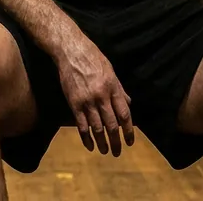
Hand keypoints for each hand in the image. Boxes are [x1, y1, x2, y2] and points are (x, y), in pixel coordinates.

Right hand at [55, 32, 134, 156]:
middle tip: (118, 152)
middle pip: (111, 124)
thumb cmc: (92, 58)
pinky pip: (81, 125)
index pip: (124, 114)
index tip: (130, 141)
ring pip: (97, 127)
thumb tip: (128, 103)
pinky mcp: (74, 103)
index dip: (128, 130)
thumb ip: (119, 89)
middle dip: (116, 140)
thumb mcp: (111, 71)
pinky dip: (86, 137)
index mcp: (113, 88)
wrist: (71, 51)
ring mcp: (87, 100)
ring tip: (106, 151)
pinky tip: (90, 145)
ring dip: (102, 142)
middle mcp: (101, 96)